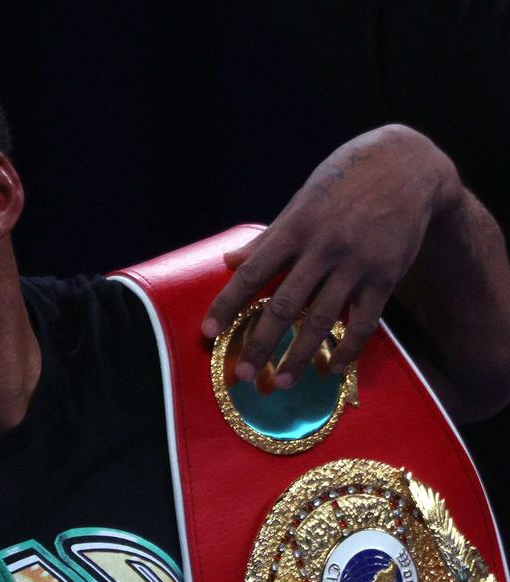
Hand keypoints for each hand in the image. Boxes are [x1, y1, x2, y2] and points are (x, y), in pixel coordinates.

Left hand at [201, 124, 458, 389]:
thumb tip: (229, 262)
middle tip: (244, 373)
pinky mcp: (385, 277)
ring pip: (321, 320)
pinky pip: (363, 322)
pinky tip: (332, 369)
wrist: (406, 165)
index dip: (227, 304)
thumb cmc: (343, 182)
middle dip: (260, 343)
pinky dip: (347, 349)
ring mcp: (355, 265)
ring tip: (283, 382)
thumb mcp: (301, 202)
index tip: (208, 332)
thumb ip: (267, 238)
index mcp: (294, 229)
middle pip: (283, 306)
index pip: (251, 274)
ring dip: (300, 356)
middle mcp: (322, 249)